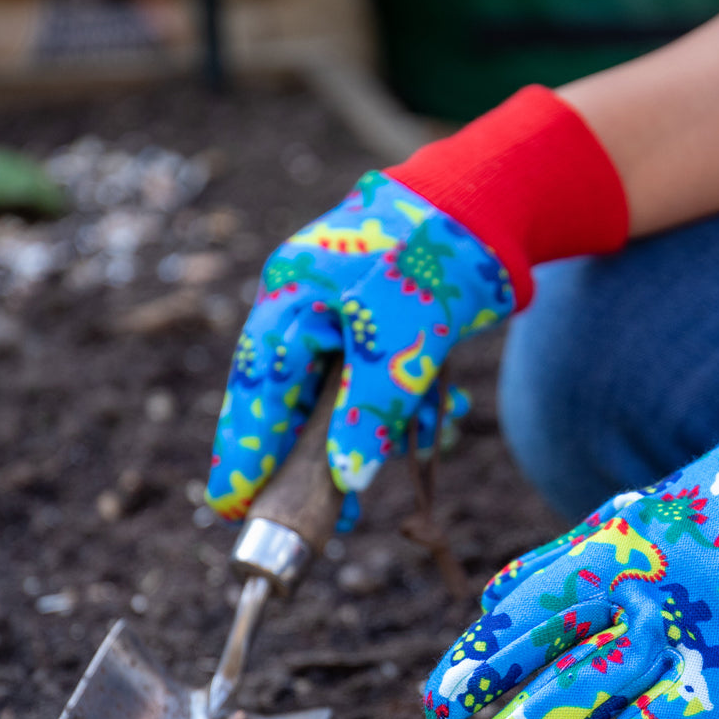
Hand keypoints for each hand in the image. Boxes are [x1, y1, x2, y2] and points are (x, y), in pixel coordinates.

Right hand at [205, 171, 512, 519]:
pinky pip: (377, 385)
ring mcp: (342, 321)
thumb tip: (345, 479)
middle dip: (311, 463)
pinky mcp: (379, 329)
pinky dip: (405, 410)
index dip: (242, 453)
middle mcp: (306, 314)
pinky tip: (439, 418)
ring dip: (372, 436)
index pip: (254, 393)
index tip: (230, 507)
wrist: (488, 200)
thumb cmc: (432, 259)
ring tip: (392, 475)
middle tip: (323, 519)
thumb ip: (369, 413)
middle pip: (291, 405)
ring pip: (340, 401)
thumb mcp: (401, 344)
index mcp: (290, 305)